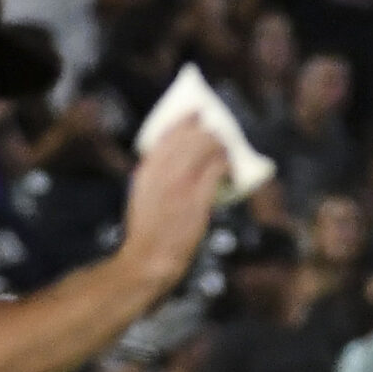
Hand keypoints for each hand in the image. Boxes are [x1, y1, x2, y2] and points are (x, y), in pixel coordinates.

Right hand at [121, 117, 230, 287]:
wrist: (150, 258)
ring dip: (221, 146)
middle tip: (220, 136)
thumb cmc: (148, 231)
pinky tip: (230, 169)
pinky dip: (226, 165)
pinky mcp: (197, 200)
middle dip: (209, 132)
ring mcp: (181, 185)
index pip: (169, 132)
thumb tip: (183, 157)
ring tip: (227, 152)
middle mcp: (163, 171)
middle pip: (192, 136)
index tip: (197, 113)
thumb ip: (157, 174)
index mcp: (147, 168)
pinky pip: (217, 170)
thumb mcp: (142, 194)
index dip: (186, 120)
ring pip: (207, 148)